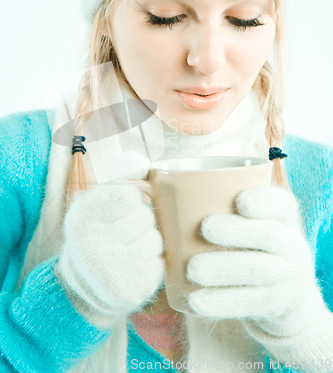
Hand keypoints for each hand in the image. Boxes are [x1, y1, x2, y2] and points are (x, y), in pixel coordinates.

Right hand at [54, 155, 163, 328]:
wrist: (89, 283)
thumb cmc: (102, 229)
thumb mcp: (101, 197)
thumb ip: (122, 172)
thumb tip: (142, 161)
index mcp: (81, 217)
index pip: (129, 193)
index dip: (131, 199)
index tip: (119, 208)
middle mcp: (90, 246)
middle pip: (146, 217)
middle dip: (143, 221)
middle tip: (124, 232)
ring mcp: (110, 272)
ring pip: (157, 240)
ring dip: (150, 242)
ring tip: (129, 249)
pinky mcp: (130, 292)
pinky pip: (161, 263)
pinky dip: (154, 263)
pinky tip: (135, 267)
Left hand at [186, 186, 324, 337]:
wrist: (285, 297)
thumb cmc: (251, 246)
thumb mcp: (249, 224)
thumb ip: (218, 205)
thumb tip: (156, 186)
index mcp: (283, 217)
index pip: (282, 203)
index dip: (263, 201)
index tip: (239, 201)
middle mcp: (290, 244)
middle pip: (269, 235)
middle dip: (237, 231)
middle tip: (205, 228)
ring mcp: (287, 276)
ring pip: (258, 270)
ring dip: (224, 268)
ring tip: (192, 268)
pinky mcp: (277, 305)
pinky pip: (250, 303)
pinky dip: (222, 302)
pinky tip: (196, 300)